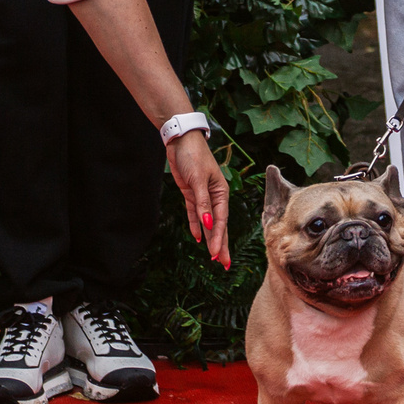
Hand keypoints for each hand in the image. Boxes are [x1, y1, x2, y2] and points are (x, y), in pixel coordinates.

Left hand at [164, 131, 232, 267]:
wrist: (181, 140)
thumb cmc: (194, 156)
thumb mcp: (198, 179)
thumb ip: (203, 203)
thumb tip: (208, 223)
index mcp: (221, 192)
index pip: (221, 220)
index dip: (218, 238)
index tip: (216, 254)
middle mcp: (214, 196)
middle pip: (218, 225)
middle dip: (220, 244)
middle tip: (223, 263)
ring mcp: (202, 196)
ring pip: (207, 222)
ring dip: (210, 238)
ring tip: (213, 255)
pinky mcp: (191, 193)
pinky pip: (194, 213)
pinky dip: (196, 225)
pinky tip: (197, 237)